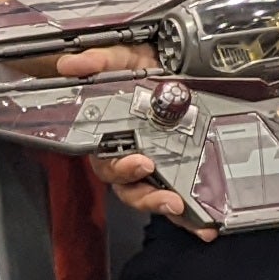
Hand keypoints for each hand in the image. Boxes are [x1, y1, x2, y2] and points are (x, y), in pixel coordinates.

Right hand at [38, 48, 213, 235]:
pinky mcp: (176, 167)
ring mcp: (153, 165)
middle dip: (149, 197)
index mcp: (111, 136)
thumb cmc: (136, 66)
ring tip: (192, 216)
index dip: (123, 167)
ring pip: (153, 195)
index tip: (142, 163)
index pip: (108, 161)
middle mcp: (129, 155)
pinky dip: (193, 213)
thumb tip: (71, 65)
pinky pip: (180, 193)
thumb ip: (98, 61)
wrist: (166, 62)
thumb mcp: (120, 57)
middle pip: (130, 188)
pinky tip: (207, 222)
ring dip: (169, 208)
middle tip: (170, 199)